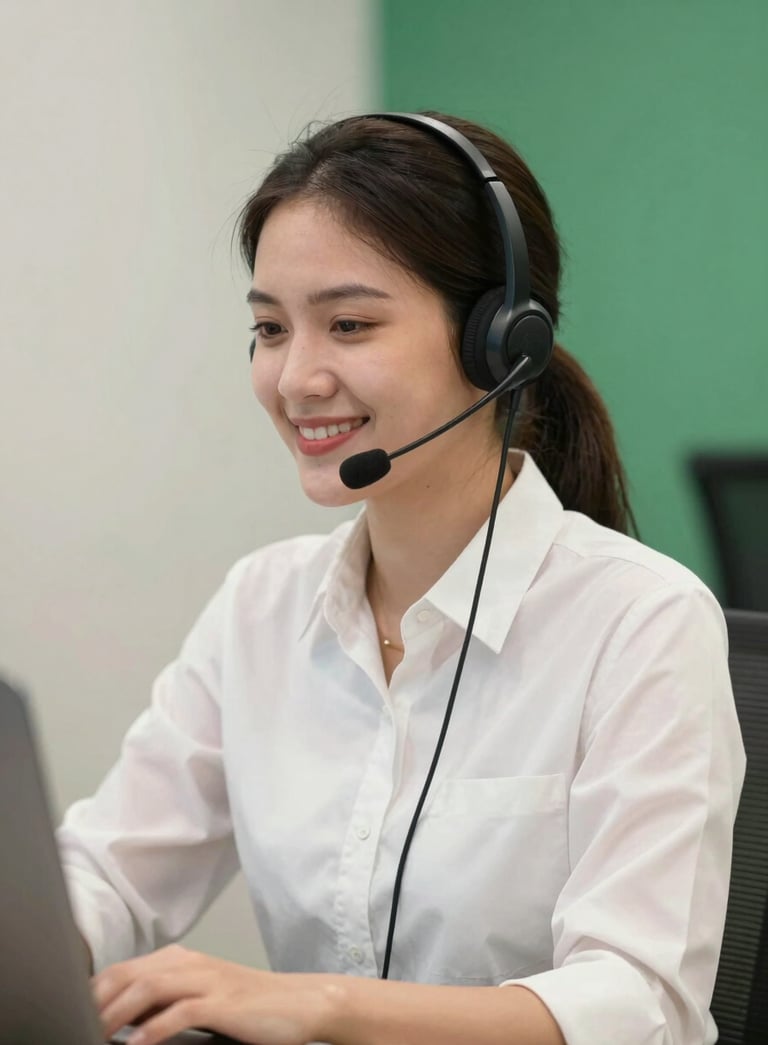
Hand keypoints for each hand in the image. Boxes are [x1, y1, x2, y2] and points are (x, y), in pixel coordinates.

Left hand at [91, 943, 342, 1044]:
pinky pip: (179, 1012)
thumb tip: (123, 1020)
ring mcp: (207, 979)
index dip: (93, 991)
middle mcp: (190, 963)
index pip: (123, 969)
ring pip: (148, 988)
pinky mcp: (223, 1002)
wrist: (300, 1003)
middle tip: (73, 1025)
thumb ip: (166, 1002)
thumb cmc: (251, 1006)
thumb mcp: (202, 997)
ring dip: (115, 1015)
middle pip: (128, 975)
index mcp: (181, 960)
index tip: (72, 1014)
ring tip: (95, 1036)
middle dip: (96, 1002)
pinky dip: (152, 1031)